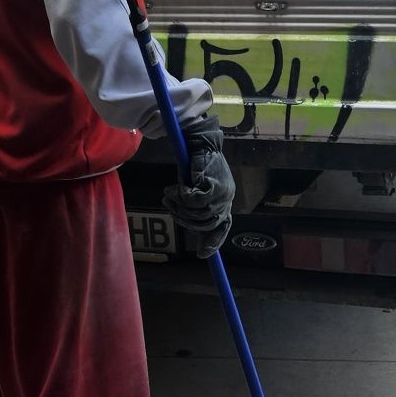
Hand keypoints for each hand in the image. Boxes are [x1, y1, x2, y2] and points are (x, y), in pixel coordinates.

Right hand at [163, 117, 234, 258]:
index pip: (222, 227)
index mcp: (225, 200)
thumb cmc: (194, 164)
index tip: (203, 255)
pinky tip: (173, 189)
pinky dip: (181, 197)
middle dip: (184, 219)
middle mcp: (226, 198)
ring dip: (180, 207)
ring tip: (169, 196)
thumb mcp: (195, 189)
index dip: (213, 242)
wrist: (197, 141)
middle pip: (206, 223)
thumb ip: (196, 207)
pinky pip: (194, 202)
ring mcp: (222, 192)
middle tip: (169, 207)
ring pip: (198, 214)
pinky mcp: (213, 185)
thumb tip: (192, 227)